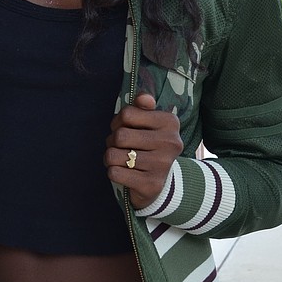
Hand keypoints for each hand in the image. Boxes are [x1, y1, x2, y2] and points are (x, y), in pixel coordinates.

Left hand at [105, 93, 181, 207]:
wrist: (161, 181)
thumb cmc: (147, 144)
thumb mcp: (147, 122)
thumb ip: (142, 106)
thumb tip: (144, 97)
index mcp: (170, 122)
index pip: (127, 114)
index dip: (118, 121)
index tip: (125, 128)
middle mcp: (170, 143)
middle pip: (120, 135)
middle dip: (112, 141)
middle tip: (121, 146)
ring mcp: (162, 165)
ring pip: (113, 155)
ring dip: (110, 157)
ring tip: (121, 159)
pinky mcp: (151, 184)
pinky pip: (114, 173)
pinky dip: (113, 172)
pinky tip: (125, 172)